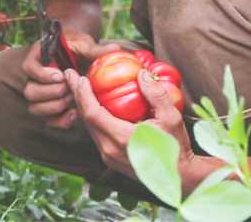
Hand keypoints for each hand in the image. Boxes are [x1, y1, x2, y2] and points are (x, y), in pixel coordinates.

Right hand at [21, 33, 119, 128]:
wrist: (78, 57)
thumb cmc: (79, 48)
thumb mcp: (85, 46)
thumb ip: (96, 50)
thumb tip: (115, 49)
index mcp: (38, 57)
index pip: (28, 68)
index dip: (42, 74)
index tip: (60, 75)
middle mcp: (35, 77)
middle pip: (30, 91)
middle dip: (52, 93)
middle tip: (69, 89)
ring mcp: (40, 94)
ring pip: (35, 108)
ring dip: (55, 107)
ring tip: (72, 99)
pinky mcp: (48, 107)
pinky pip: (47, 120)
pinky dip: (60, 121)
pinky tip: (75, 114)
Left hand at [65, 68, 194, 178]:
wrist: (180, 176)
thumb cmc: (176, 148)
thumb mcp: (171, 118)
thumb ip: (156, 94)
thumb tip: (142, 74)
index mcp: (120, 139)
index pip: (92, 114)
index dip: (82, 94)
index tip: (78, 77)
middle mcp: (109, 150)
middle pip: (85, 119)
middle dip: (77, 95)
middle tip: (70, 76)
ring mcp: (108, 156)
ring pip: (88, 127)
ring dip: (82, 106)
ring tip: (78, 87)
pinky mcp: (110, 159)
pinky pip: (95, 134)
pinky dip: (91, 117)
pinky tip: (92, 105)